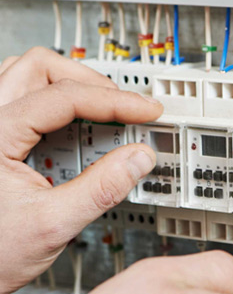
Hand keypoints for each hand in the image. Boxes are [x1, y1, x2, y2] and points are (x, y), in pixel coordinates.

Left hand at [0, 47, 162, 293]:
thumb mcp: (54, 224)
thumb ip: (100, 189)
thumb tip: (137, 160)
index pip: (63, 98)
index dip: (113, 102)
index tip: (145, 111)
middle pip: (42, 69)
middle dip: (91, 84)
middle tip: (125, 109)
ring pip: (30, 78)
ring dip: (72, 91)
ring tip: (104, 119)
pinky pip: (26, 105)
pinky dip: (59, 112)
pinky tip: (77, 136)